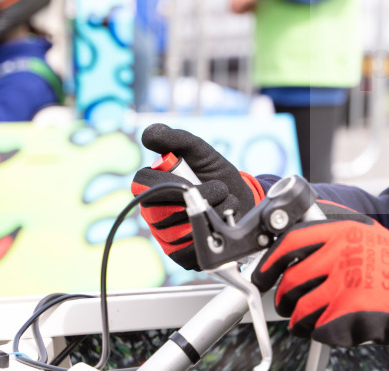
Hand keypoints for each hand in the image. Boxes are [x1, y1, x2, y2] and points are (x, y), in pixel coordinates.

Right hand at [131, 123, 264, 269]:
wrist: (245, 200)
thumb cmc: (218, 175)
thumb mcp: (202, 152)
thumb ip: (177, 140)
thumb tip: (148, 134)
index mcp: (153, 187)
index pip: (142, 184)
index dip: (165, 183)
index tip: (190, 180)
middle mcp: (154, 213)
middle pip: (159, 210)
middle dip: (198, 197)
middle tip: (219, 189)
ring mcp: (166, 237)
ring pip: (178, 229)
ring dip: (212, 212)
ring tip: (224, 202)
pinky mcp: (181, 256)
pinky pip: (190, 249)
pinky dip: (214, 231)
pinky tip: (223, 222)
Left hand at [251, 214, 388, 346]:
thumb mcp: (367, 232)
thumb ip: (334, 233)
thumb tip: (297, 237)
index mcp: (341, 232)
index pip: (290, 243)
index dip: (269, 262)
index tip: (261, 275)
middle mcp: (340, 255)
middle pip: (290, 282)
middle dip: (283, 299)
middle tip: (287, 305)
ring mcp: (344, 284)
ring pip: (300, 311)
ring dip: (299, 321)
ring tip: (308, 320)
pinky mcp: (349, 312)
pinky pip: (318, 329)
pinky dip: (320, 332)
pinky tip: (333, 326)